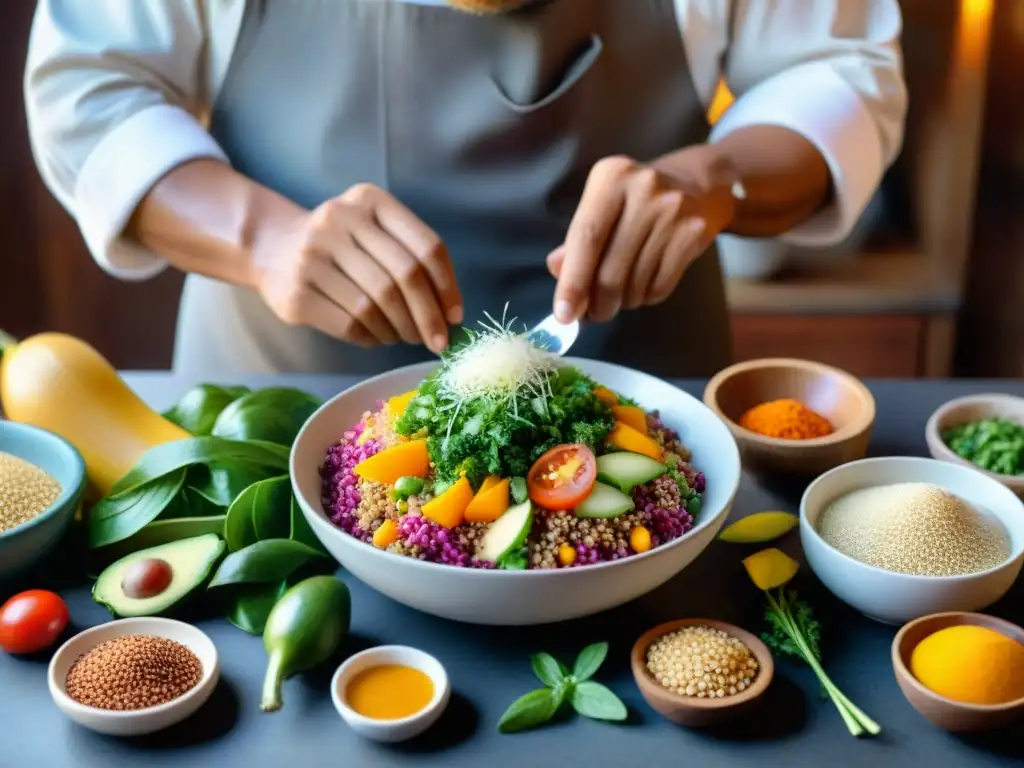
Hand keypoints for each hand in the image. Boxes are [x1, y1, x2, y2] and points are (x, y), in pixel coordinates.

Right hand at [253, 183, 462, 353]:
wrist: (270, 246)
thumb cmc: (341, 245)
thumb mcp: (374, 230)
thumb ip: (411, 258)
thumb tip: (449, 314)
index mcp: (370, 200)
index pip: (427, 246)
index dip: (448, 287)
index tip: (455, 317)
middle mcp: (340, 220)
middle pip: (404, 277)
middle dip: (428, 317)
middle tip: (437, 341)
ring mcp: (313, 255)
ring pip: (377, 305)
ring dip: (400, 329)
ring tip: (404, 336)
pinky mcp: (296, 292)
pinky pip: (350, 324)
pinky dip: (373, 337)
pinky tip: (377, 336)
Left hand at [549, 148, 739, 322]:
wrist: (696, 184)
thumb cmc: (634, 201)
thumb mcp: (600, 207)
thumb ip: (576, 241)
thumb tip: (557, 271)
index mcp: (610, 178)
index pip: (586, 237)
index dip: (573, 281)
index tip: (564, 315)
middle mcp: (643, 190)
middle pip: (611, 269)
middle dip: (597, 304)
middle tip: (592, 315)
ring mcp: (673, 212)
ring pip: (635, 284)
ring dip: (621, 302)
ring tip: (619, 295)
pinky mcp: (694, 234)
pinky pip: (660, 287)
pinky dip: (644, 297)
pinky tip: (642, 286)